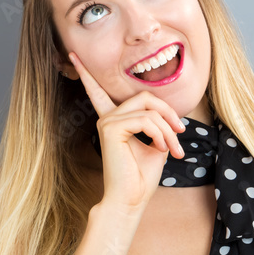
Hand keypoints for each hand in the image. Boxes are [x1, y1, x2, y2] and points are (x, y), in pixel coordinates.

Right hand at [68, 51, 186, 212]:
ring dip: (169, 130)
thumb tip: (173, 116)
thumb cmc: (142, 177)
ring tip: (174, 150)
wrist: (130, 200)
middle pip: (147, 96)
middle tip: (181, 135)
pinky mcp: (110, 127)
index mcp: (114, 119)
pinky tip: (161, 149)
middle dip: (169, 113)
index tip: (72, 54)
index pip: (99, 91)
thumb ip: (159, 124)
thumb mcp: (156, 144)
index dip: (86, 72)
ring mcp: (107, 120)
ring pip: (150, 109)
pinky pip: (146, 120)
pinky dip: (161, 134)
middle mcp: (107, 116)